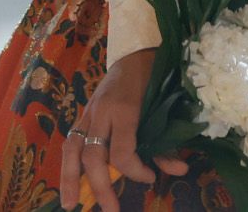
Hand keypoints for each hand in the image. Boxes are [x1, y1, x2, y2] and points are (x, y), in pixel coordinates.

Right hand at [59, 47, 188, 211]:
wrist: (137, 51)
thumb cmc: (156, 78)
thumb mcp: (165, 107)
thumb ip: (167, 141)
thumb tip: (179, 171)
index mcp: (126, 109)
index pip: (122, 151)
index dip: (134, 171)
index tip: (149, 178)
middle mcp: (102, 112)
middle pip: (92, 155)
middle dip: (99, 186)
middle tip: (110, 210)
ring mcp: (89, 111)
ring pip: (72, 148)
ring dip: (70, 178)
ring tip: (69, 204)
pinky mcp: (83, 113)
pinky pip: (70, 140)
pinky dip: (68, 163)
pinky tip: (70, 182)